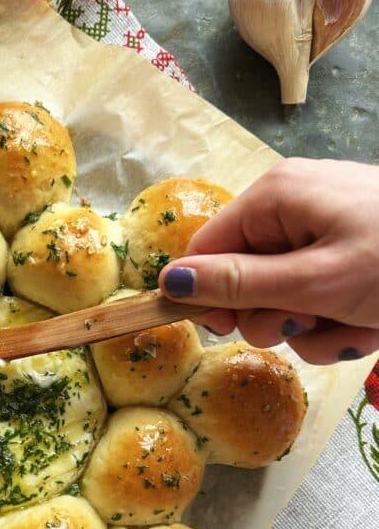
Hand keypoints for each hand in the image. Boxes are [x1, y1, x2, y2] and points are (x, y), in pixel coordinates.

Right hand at [158, 158, 378, 364]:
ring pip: (286, 301)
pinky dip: (343, 321)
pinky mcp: (349, 254)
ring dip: (318, 329)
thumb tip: (170, 281)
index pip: (206, 251)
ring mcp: (323, 232)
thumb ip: (240, 284)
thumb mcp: (314, 281)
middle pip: (246, 282)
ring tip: (360, 322)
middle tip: (316, 320)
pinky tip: (371, 321)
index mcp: (274, 197)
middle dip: (280, 317)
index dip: (209, 296)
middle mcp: (292, 208)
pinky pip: (320, 298)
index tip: (227, 331)